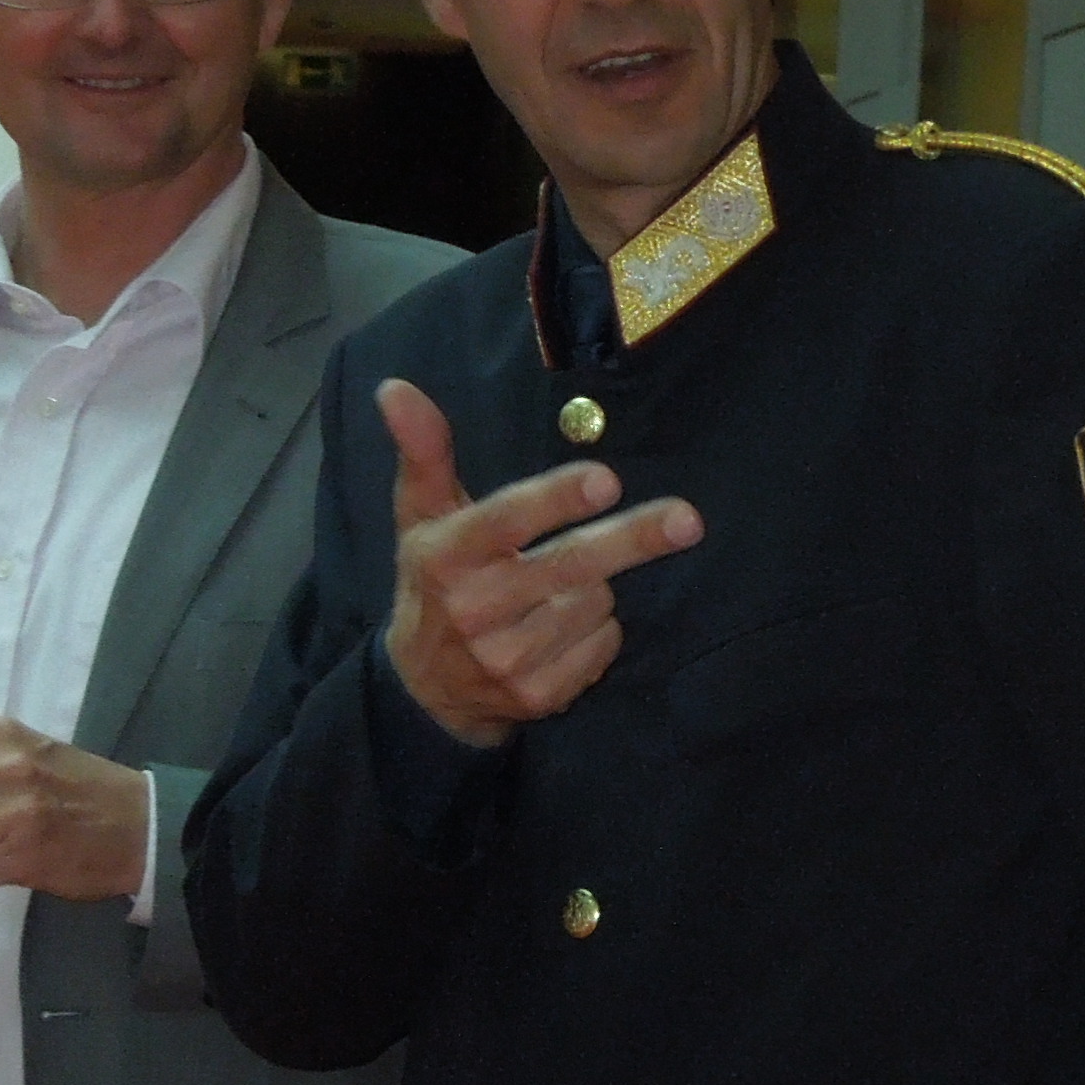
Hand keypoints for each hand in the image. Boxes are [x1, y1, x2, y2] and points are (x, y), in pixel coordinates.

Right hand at [377, 378, 703, 748]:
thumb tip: (397, 388)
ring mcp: (507, 659)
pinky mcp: (539, 696)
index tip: (607, 481)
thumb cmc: (433, 582)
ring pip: (596, 602)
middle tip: (687, 520)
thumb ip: (424, 452)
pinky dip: (600, 631)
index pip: (506, 520)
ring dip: (599, 585)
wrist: (425, 690)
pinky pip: (603, 645)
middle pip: (571, 565)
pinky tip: (567, 627)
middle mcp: (474, 609)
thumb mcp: (421, 517)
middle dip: (633, 539)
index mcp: (445, 555)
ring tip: (561, 586)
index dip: (556, 500)